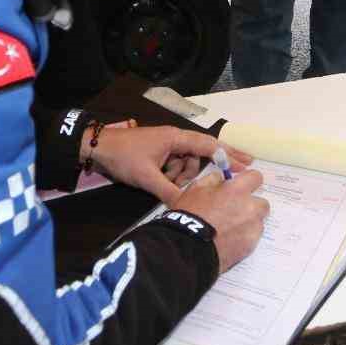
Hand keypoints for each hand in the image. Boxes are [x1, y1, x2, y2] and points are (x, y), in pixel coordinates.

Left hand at [90, 126, 251, 201]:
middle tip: (242, 168)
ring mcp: (167, 146)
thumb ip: (169, 192)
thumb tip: (187, 206)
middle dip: (219, 161)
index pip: (209, 146)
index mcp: (175, 138)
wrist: (99, 147)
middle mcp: (175, 139)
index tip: (246, 164)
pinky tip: (164, 184)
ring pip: (188, 162)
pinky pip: (176, 165)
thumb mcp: (146, 177)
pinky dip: (174, 176)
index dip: (228, 156)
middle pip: (203, 151)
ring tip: (170, 185)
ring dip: (184, 176)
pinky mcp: (160, 154)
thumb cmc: (124, 156)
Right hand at [174, 168, 270, 273]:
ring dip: (249, 222)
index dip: (248, 181)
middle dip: (251, 205)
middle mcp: (250, 208)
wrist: (190, 247)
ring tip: (231, 228)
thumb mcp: (195, 189)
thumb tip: (221, 178)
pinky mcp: (251, 245)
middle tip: (235, 210)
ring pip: (258, 221)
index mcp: (237, 191)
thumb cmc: (191, 216)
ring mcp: (252, 228)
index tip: (242, 186)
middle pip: (262, 202)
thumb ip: (213, 179)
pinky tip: (230, 239)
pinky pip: (253, 237)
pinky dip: (245, 237)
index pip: (256, 177)